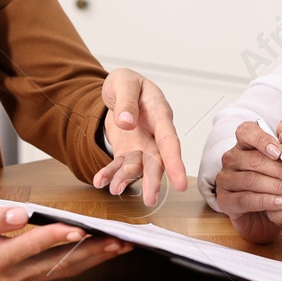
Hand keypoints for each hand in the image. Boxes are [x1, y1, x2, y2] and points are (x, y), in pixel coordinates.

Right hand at [0, 204, 131, 280]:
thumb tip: (20, 215)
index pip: (32, 246)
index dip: (57, 237)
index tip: (80, 228)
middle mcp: (13, 274)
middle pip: (59, 263)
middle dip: (92, 252)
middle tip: (120, 240)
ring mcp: (22, 280)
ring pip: (65, 270)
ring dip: (95, 258)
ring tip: (122, 246)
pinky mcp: (28, 278)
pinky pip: (61, 271)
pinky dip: (84, 261)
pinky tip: (102, 251)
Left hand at [91, 68, 186, 205]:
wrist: (117, 90)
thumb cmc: (127, 83)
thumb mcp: (124, 82)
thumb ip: (126, 100)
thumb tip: (126, 121)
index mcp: (160, 113)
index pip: (169, 140)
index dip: (175, 162)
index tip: (180, 182)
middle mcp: (155, 133)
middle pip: (157, 160)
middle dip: (153, 180)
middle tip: (150, 198)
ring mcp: (142, 144)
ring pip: (139, 166)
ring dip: (127, 178)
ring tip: (115, 188)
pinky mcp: (128, 150)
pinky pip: (120, 165)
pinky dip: (111, 174)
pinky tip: (101, 181)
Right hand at [215, 119, 281, 243]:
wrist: (272, 218)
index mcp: (246, 144)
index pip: (246, 131)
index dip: (263, 140)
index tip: (280, 153)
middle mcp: (232, 158)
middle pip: (254, 159)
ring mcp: (225, 179)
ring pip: (250, 180)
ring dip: (278, 187)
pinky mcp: (224, 200)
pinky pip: (245, 199)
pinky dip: (267, 201)